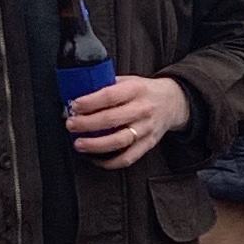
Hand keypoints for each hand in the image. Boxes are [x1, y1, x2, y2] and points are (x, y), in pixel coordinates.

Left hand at [65, 74, 192, 169]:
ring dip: (95, 145)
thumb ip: (106, 86)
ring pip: (118, 141)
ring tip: (79, 144)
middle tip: (71, 125)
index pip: (109, 96)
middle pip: (111, 120)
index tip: (74, 106)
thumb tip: (77, 97)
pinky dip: (110, 162)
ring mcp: (146, 129)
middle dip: (86, 124)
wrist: (172, 102)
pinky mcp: (148, 144)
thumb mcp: (128, 81)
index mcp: (136, 89)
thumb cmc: (144, 92)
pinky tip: (96, 158)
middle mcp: (142, 109)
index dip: (89, 102)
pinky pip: (128, 158)